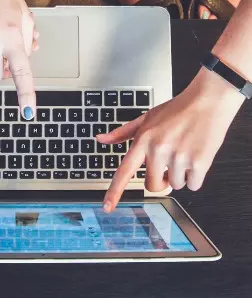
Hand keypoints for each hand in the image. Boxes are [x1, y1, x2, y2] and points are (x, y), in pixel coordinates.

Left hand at [98, 68, 244, 211]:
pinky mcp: (198, 163)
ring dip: (181, 174)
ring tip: (185, 151)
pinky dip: (196, 176)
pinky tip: (196, 156)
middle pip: (153, 185)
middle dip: (161, 179)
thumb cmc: (178, 109)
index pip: (125, 170)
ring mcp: (178, 157)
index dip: (115, 191)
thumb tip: (101, 139)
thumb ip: (123, 132)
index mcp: (144, 139)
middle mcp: (158, 149)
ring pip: (175, 185)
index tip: (107, 206)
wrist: (207, 101)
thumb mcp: (147, 117)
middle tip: (169, 162)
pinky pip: (193, 185)